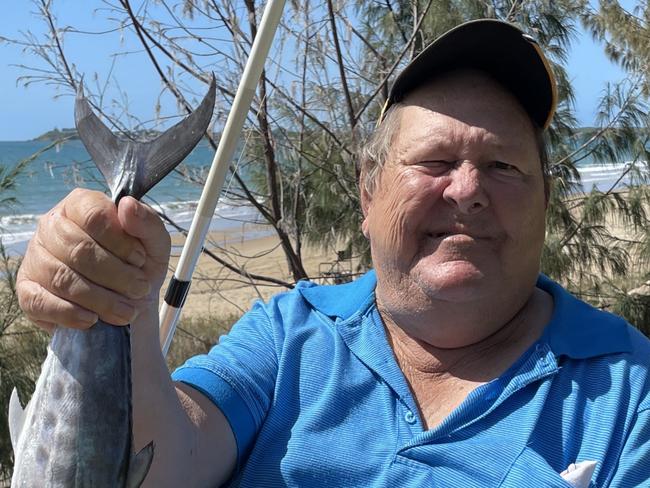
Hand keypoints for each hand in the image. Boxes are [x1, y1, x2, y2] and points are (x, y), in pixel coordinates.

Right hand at [17, 188, 170, 330]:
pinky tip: (93, 319)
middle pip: (79, 249)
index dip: (120, 241)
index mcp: (80, 205)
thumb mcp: (154, 244)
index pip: (93, 216)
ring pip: (63, 278)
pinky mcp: (27, 290)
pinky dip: (70, 313)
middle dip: (116, 275)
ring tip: (126, 311)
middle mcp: (51, 226)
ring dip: (101, 299)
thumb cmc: (139, 266)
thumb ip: (148, 223)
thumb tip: (128, 205)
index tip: (140, 260)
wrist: (129, 303)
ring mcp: (36, 258)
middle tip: (139, 289)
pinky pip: (40, 302)